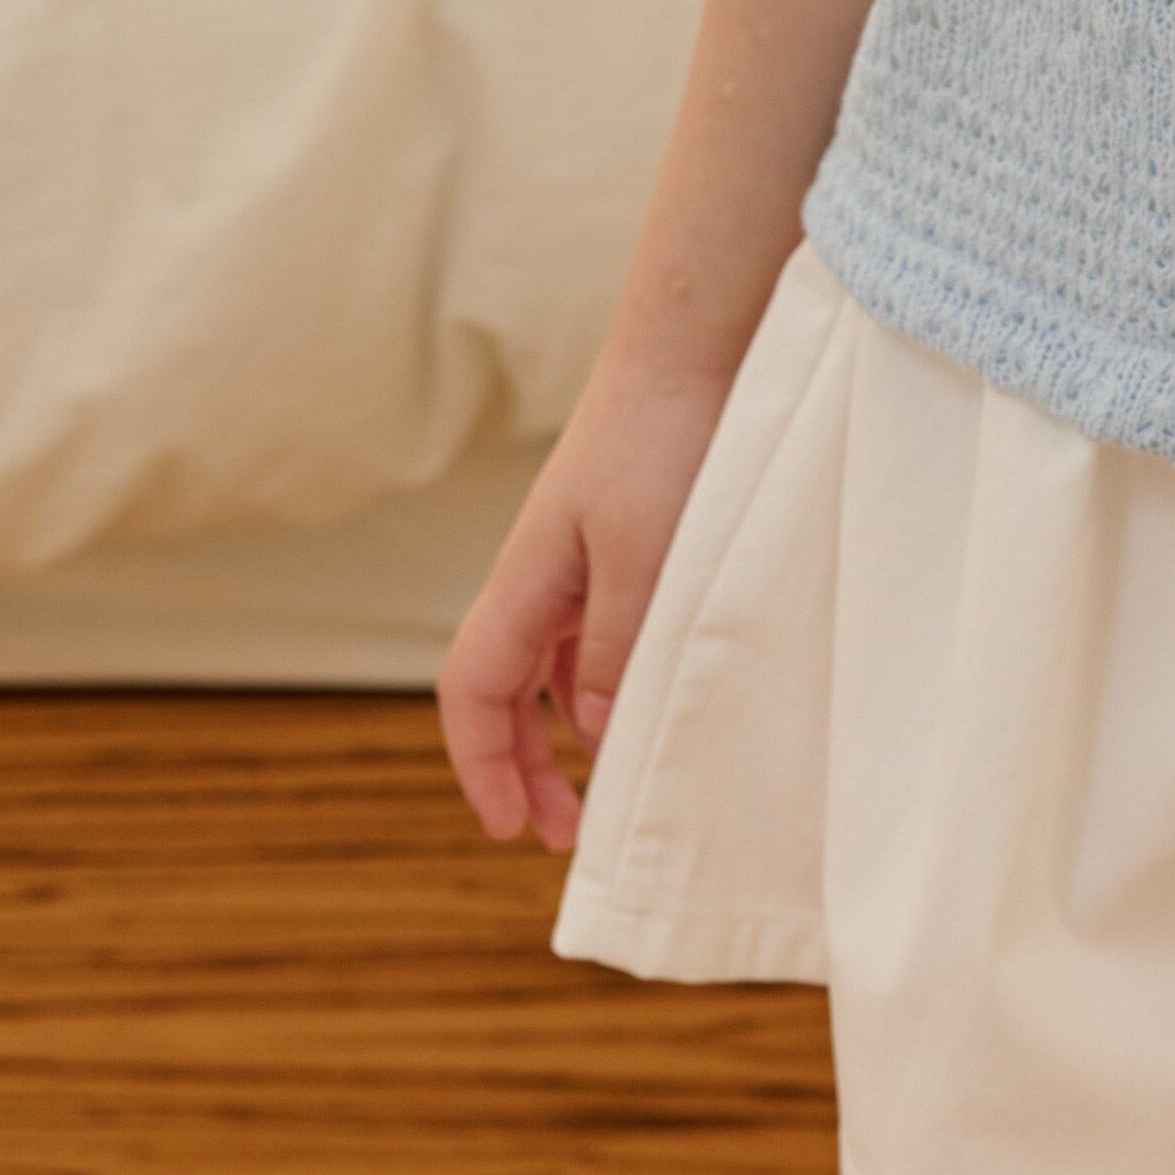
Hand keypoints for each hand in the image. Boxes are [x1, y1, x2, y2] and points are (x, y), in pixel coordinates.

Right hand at [434, 339, 739, 856]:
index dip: (482, 764)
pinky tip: (656, 699)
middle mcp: (544, 572)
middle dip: (524, 765)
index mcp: (528, 579)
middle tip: (566, 833)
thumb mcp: (649, 557)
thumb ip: (620, 648)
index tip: (513, 829)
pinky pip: (603, 631)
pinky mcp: (632, 538)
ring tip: (616, 783)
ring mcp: (585, 555)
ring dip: (574, 728)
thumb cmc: (669, 438)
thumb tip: (597, 737)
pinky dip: (616, 679)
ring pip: (558, 665)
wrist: (702, 340)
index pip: (472, 691)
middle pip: (506, 689)